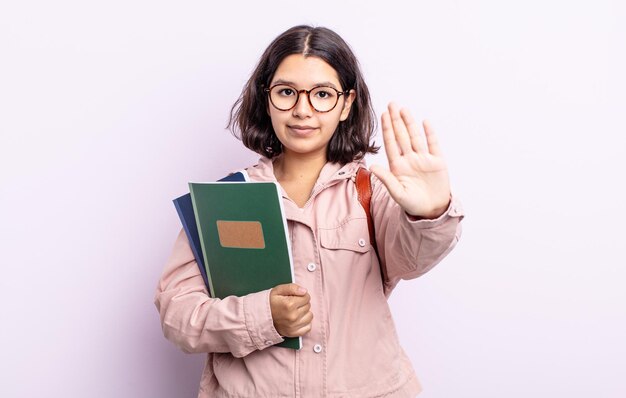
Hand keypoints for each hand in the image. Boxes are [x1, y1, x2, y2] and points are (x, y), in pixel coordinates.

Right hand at [270, 283, 312, 337]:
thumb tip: (304, 291)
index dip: (301, 295)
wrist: (261, 317)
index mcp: (289, 304)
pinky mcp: (294, 333)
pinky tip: (297, 320)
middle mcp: (293, 316)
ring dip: (305, 313)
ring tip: (295, 312)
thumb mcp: (278, 290)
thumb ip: (292, 288)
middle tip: (293, 304)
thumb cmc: (270, 303)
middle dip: (302, 303)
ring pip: (310, 316)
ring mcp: (294, 326)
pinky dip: (305, 323)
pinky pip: (308, 327)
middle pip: (308, 306)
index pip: (306, 297)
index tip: (294, 297)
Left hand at [370, 103, 450, 218]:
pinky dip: (430, 133)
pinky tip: (425, 122)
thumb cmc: (412, 204)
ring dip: (410, 123)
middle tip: (392, 104)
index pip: (391, 144)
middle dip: (397, 120)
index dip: (387, 129)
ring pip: (415, 137)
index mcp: (398, 166)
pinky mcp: (437, 161)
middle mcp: (409, 159)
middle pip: (402, 136)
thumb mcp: (397, 193)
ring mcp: (423, 159)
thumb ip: (386, 179)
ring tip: (404, 109)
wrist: (432, 210)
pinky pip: (433, 144)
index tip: (383, 115)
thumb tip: (373, 167)